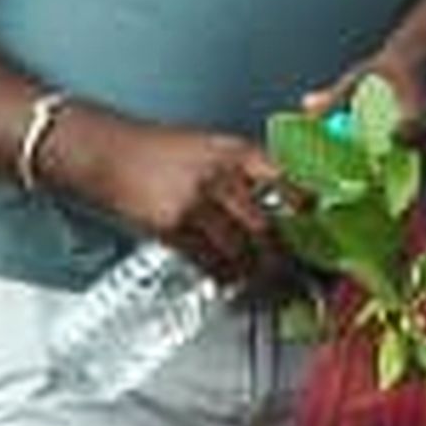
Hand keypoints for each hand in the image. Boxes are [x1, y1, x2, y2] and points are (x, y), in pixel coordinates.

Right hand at [79, 110, 294, 287]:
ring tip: (265, 280)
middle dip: (283, 253)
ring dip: (255, 270)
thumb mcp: (211, 146)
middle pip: (267, 225)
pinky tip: (230, 278)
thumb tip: (278, 196)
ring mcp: (195, 204)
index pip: (287, 181)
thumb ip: (244, 169)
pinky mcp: (171, 227)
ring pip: (239, 249)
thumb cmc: (158, 148)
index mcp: (237, 152)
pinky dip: (223, 273)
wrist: (109, 152)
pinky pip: (207, 259)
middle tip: (296, 268)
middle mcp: (220, 177)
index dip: (306, 208)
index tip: (316, 225)